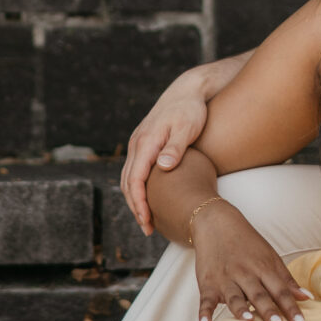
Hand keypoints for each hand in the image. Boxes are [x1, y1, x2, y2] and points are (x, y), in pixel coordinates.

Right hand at [120, 71, 212, 233]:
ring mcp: (138, 143)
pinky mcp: (143, 144)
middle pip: (128, 182)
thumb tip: (163, 167)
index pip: (136, 180)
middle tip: (148, 229)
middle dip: (136, 207)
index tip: (147, 222)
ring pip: (129, 177)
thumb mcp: (187, 128)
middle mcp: (137, 143)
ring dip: (135, 200)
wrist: (187, 91)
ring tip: (147, 220)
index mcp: (146, 142)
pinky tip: (149, 199)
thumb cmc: (191, 110)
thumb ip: (176, 148)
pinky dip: (138, 188)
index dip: (140, 203)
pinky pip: (135, 170)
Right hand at [191, 202, 311, 320]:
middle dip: (268, 309)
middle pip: (258, 294)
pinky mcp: (207, 284)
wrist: (216, 224)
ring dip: (240, 309)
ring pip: (234, 296)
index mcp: (263, 268)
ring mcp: (225, 279)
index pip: (280, 290)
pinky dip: (204, 312)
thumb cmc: (248, 244)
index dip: (291, 307)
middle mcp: (245, 274)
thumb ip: (287, 280)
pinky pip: (205, 299)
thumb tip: (307, 298)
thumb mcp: (270, 257)